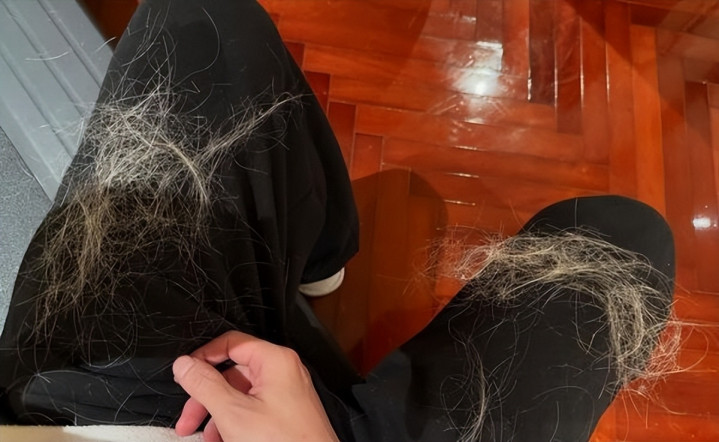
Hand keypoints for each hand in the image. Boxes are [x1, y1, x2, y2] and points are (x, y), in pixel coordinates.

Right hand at [172, 331, 338, 441]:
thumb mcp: (234, 413)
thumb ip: (205, 385)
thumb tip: (185, 365)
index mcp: (275, 361)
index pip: (231, 343)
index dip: (203, 356)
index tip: (185, 373)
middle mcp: (284, 373)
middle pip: (232, 373)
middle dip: (206, 397)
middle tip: (187, 418)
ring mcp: (286, 394)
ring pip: (240, 395)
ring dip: (217, 415)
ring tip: (206, 437)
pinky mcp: (286, 415)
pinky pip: (253, 410)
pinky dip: (235, 424)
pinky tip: (223, 440)